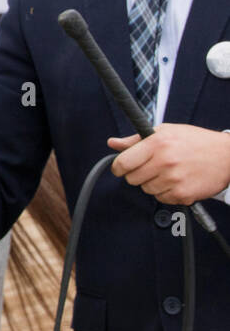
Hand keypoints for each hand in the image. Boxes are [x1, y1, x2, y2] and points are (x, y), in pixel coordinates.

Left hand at [108, 124, 229, 204]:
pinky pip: (162, 199)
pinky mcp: (183, 194)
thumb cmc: (195, 141)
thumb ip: (136, 140)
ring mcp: (174, 179)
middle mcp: (164, 161)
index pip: (122, 163)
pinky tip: (178, 181)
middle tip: (151, 167)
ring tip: (168, 173)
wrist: (227, 156)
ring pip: (146, 189)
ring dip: (153, 183)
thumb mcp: (165, 132)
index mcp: (157, 143)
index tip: (121, 168)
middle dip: (138, 174)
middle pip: (132, 179)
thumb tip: (112, 143)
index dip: (118, 167)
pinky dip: (166, 193)